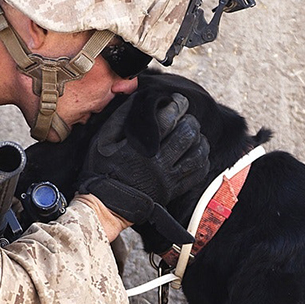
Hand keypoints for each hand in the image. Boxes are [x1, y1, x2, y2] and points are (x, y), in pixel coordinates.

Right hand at [76, 93, 209, 243]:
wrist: (107, 205)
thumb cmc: (102, 170)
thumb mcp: (103, 140)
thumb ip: (120, 117)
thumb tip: (139, 99)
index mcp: (140, 149)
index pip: (168, 119)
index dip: (177, 104)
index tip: (178, 100)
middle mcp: (157, 164)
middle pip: (187, 134)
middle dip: (190, 120)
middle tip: (185, 116)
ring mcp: (168, 179)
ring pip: (197, 154)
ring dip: (199, 139)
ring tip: (193, 132)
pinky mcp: (174, 191)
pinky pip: (198, 173)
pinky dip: (202, 159)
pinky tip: (197, 152)